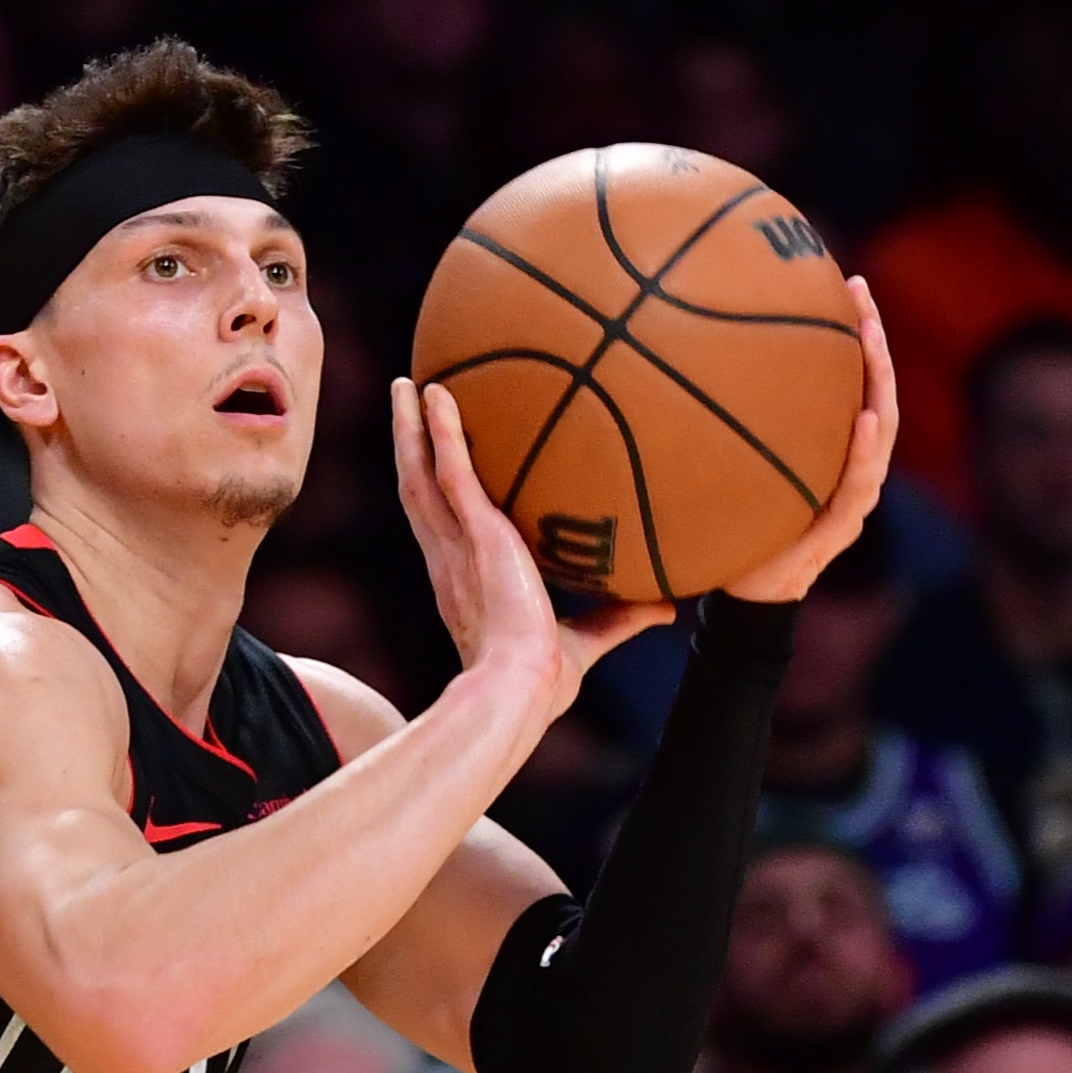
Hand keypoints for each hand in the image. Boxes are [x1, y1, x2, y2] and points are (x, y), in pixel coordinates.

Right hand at [391, 377, 670, 725]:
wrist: (521, 687)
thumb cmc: (542, 681)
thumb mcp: (588, 643)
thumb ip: (619, 619)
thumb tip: (665, 608)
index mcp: (464, 584)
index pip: (442, 530)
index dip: (433, 497)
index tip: (432, 467)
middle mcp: (449, 560)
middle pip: (418, 490)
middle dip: (408, 447)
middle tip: (406, 403)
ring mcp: (456, 546)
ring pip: (420, 475)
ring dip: (410, 428)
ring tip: (407, 385)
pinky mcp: (474, 534)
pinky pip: (451, 471)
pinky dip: (441, 431)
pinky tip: (438, 395)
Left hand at [719, 276, 897, 604]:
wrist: (742, 599)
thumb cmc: (733, 529)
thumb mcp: (725, 470)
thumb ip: (718, 429)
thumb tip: (665, 364)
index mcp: (830, 450)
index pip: (852, 381)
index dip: (854, 334)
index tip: (842, 283)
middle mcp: (850, 467)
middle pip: (874, 392)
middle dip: (871, 340)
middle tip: (856, 292)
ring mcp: (852, 497)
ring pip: (880, 430)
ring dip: (877, 381)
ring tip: (869, 337)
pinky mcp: (839, 528)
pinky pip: (857, 485)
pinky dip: (863, 450)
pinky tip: (863, 417)